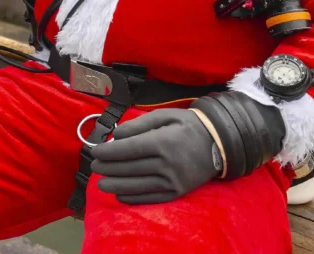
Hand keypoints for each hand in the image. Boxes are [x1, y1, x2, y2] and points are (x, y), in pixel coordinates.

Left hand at [89, 108, 220, 204]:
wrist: (219, 144)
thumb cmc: (188, 125)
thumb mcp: (164, 115)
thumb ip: (139, 124)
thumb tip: (116, 135)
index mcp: (162, 142)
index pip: (128, 149)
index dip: (108, 152)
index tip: (94, 152)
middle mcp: (167, 164)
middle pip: (129, 168)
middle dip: (108, 168)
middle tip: (94, 166)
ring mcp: (173, 181)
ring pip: (137, 186)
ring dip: (115, 185)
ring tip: (101, 184)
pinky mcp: (177, 192)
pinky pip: (151, 198)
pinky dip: (133, 198)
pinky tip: (120, 195)